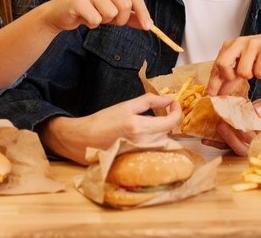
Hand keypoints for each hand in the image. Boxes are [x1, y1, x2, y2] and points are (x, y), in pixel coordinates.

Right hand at [41, 94, 181, 163]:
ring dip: (161, 131)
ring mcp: (140, 155)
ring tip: (149, 123)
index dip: (178, 111)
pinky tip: (143, 136)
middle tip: (160, 111)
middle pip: (168, 132)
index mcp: (139, 127)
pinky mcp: (137, 162)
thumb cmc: (103, 121)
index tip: (175, 103)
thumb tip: (169, 99)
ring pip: (163, 142)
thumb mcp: (126, 105)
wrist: (82, 140)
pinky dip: (153, 141)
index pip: (171, 122)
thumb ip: (149, 101)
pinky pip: (154, 151)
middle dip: (167, 120)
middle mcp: (142, 144)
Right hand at [44, 0, 151, 32]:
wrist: (60, 13)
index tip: (149, 27)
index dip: (143, 12)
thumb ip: (131, 16)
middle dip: (120, 19)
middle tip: (107, 19)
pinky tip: (84, 18)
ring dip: (104, 21)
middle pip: (125, 5)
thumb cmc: (90, 10)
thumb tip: (149, 25)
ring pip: (111, 13)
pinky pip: (96, 20)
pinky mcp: (77, 0)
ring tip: (93, 15)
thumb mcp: (113, 11)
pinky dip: (92, 24)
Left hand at [201, 99, 260, 156]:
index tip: (245, 127)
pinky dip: (214, 142)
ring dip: (224, 140)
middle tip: (224, 125)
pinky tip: (206, 138)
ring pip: (233, 148)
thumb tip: (256, 111)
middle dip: (234, 138)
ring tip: (218, 127)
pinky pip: (223, 146)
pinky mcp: (231, 146)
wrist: (255, 115)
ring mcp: (242, 147)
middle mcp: (255, 147)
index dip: (253, 137)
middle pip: (245, 148)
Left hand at [206, 27, 260, 95]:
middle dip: (228, 76)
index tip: (209, 97)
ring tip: (255, 69)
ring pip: (242, 72)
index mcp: (230, 45)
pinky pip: (259, 72)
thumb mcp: (242, 62)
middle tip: (236, 78)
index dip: (212, 83)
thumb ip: (230, 77)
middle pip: (222, 64)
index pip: (216, 66)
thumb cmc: (260, 53)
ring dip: (250, 75)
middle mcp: (238, 42)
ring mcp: (252, 45)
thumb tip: (217, 95)